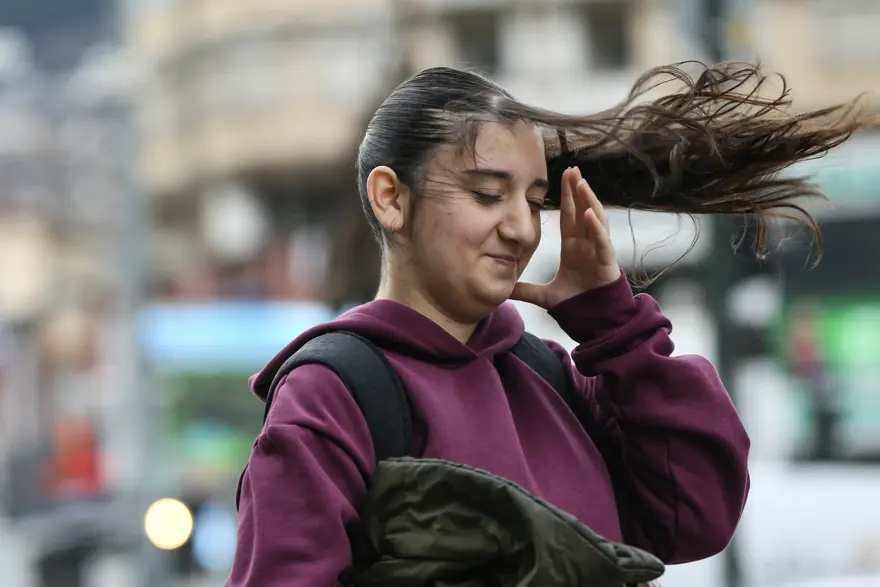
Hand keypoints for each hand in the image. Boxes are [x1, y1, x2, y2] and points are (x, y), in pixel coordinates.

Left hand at [511, 167, 620, 308]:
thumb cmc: (577, 304)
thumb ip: (525, 290)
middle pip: (582, 210)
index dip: (566, 197)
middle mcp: (587, 244)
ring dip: (589, 200)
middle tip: (572, 169)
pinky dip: (596, 227)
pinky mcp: (605, 262)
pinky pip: (602, 240)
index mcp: (573, 247)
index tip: (563, 177)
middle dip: (578, 189)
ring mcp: (597, 251)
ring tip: (581, 181)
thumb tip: (504, 290)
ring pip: (595, 219)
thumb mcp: (545, 295)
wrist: (594, 321)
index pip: (569, 216)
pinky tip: (589, 213)